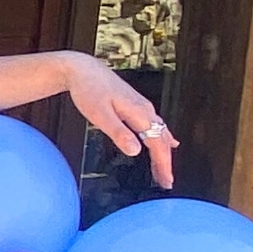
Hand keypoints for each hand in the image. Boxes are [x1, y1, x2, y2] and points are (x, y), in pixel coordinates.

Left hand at [64, 53, 175, 188]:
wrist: (83, 69)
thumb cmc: (88, 90)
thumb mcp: (100, 115)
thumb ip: (118, 133)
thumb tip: (136, 151)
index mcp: (139, 113)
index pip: (157, 144)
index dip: (163, 163)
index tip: (167, 180)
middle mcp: (145, 110)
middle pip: (161, 140)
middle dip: (165, 162)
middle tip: (166, 182)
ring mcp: (142, 107)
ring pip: (160, 133)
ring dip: (164, 152)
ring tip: (163, 170)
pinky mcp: (136, 106)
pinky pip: (156, 125)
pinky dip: (163, 138)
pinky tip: (169, 143)